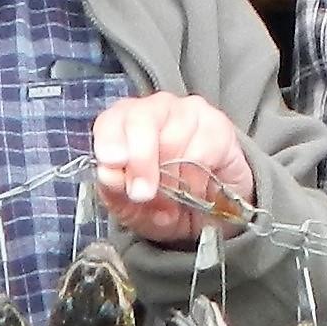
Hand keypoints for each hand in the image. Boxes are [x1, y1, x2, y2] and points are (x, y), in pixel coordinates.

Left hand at [96, 92, 254, 245]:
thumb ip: (115, 191)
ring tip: (177, 194)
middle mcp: (155, 109)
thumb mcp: (133, 209)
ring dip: (173, 177)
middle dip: (141, 161)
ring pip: (174, 138)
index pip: (110, 121)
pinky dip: (197, 178)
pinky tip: (197, 188)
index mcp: (123, 125)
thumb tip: (108, 175)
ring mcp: (189, 112)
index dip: (109, 141)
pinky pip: (202, 151)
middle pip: (140, 120)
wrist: (211, 216)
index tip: (113, 164)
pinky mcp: (218, 125)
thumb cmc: (166, 205)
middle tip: (143, 193)